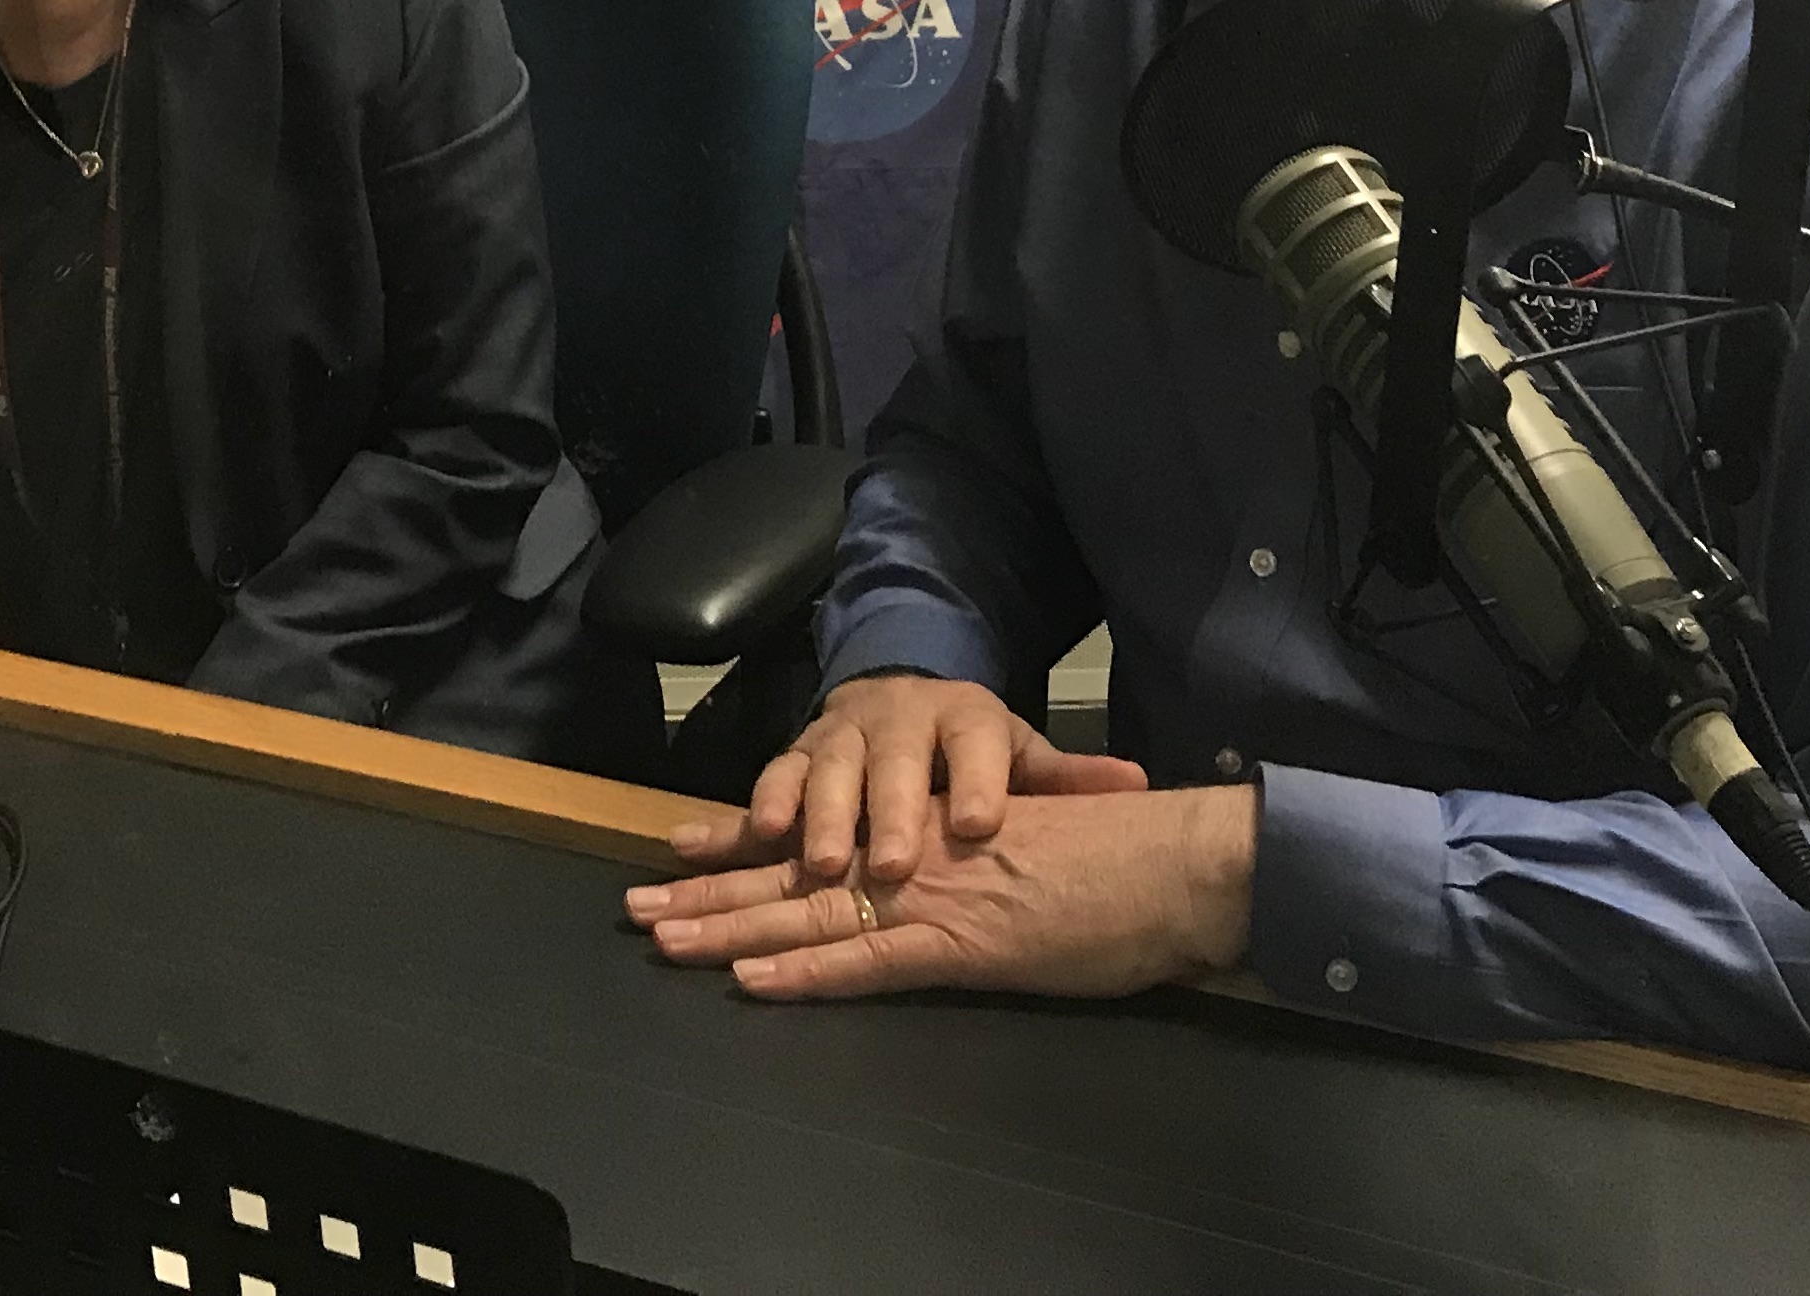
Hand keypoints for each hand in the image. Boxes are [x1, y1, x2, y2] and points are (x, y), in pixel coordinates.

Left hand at [626, 784, 1257, 1001]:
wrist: (1173, 860)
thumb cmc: (1118, 861)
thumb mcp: (1033, 844)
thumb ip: (979, 858)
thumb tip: (942, 874)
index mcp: (930, 828)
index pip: (820, 838)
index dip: (746, 846)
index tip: (680, 850)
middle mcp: (915, 852)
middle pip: (795, 877)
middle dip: (710, 893)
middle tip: (635, 908)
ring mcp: (934, 897)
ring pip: (811, 915)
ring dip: (730, 931)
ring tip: (661, 939)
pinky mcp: (962, 944)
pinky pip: (869, 962)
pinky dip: (807, 975)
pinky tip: (751, 982)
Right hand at [667, 672, 1148, 889]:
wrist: (900, 692)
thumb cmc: (966, 746)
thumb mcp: (1019, 755)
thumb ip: (1066, 779)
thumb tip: (1135, 783)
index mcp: (963, 719)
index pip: (977, 745)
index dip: (978, 781)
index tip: (981, 823)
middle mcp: (895, 723)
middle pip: (891, 765)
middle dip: (887, 813)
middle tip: (893, 863)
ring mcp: (837, 739)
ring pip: (822, 775)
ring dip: (810, 819)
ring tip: (809, 862)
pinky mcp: (793, 759)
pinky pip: (766, 787)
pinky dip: (743, 817)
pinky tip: (717, 843)